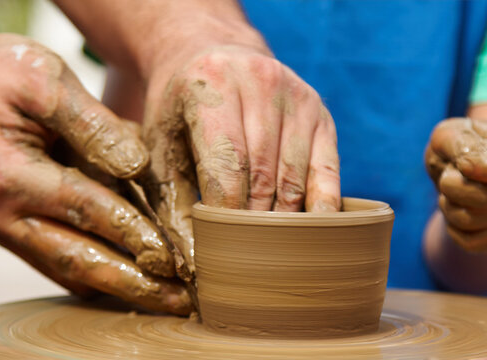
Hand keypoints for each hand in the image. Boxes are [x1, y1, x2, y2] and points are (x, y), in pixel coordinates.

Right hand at [0, 33, 190, 313]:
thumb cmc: (1, 76)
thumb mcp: (45, 80)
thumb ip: (92, 123)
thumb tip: (135, 164)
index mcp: (9, 174)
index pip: (83, 208)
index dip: (130, 231)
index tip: (171, 254)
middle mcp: (4, 213)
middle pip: (76, 260)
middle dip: (132, 284)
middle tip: (179, 300)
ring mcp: (9, 228)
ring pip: (71, 270)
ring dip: (121, 287)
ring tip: (168, 299)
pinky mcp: (19, 231)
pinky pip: (62, 261)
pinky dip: (101, 272)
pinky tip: (138, 280)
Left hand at [141, 44, 340, 275]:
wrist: (209, 54)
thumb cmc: (178, 110)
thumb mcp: (161, 148)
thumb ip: (172, 202)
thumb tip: (193, 265)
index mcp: (210, 84)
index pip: (226, 168)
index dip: (225, 219)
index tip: (218, 257)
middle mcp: (259, 81)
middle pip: (263, 176)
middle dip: (252, 227)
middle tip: (242, 265)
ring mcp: (296, 95)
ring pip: (294, 178)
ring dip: (282, 222)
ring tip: (268, 255)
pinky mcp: (319, 110)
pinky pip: (326, 171)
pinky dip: (319, 207)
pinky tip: (309, 234)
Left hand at [425, 118, 486, 252]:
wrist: (458, 171)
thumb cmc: (454, 149)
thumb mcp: (449, 134)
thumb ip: (457, 142)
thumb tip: (468, 166)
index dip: (482, 169)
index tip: (462, 164)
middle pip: (483, 199)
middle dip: (450, 188)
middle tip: (447, 178)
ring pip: (472, 222)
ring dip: (448, 208)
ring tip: (450, 195)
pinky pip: (474, 245)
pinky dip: (453, 231)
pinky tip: (454, 215)